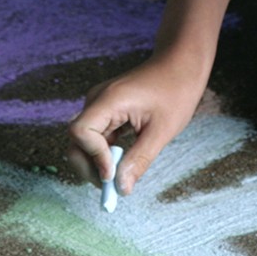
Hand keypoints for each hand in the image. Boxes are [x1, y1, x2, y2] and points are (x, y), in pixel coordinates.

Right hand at [65, 53, 207, 197]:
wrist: (180, 65)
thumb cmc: (175, 92)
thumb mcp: (162, 131)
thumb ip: (139, 160)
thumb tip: (121, 189)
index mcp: (108, 100)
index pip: (80, 133)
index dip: (93, 157)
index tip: (113, 174)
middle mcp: (97, 101)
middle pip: (76, 140)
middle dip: (90, 166)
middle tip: (112, 186)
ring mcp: (99, 105)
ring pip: (83, 141)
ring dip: (97, 163)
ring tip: (119, 176)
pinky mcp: (106, 110)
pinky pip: (96, 137)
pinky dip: (104, 154)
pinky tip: (121, 162)